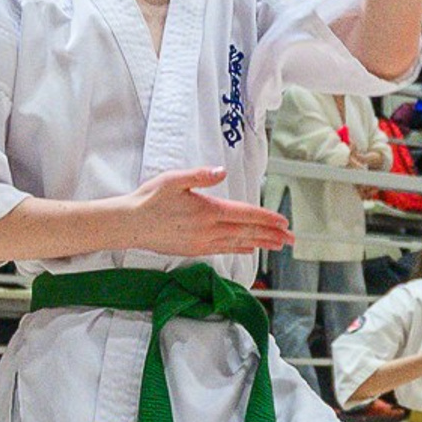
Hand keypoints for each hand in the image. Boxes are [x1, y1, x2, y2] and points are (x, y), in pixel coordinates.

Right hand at [123, 167, 290, 257]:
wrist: (130, 224)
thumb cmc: (149, 199)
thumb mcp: (174, 179)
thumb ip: (200, 175)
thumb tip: (221, 172)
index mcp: (208, 211)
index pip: (245, 215)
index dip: (267, 219)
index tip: (284, 222)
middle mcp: (209, 230)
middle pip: (247, 232)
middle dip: (272, 235)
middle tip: (292, 240)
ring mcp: (202, 242)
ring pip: (239, 243)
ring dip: (260, 244)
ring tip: (278, 246)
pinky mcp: (194, 249)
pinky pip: (224, 250)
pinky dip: (240, 249)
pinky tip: (249, 249)